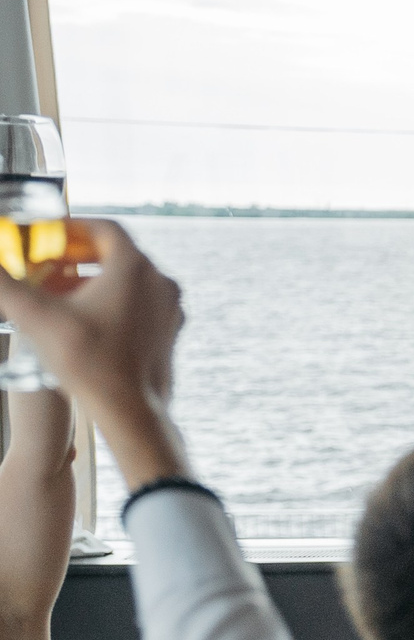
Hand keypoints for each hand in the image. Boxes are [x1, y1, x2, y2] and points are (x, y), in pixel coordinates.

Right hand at [0, 219, 189, 485]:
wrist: (132, 412)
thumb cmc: (88, 362)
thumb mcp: (35, 315)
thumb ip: (3, 283)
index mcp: (136, 268)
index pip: (104, 229)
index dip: (71, 227)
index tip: (47, 235)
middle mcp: (161, 283)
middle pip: (116, 254)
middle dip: (77, 255)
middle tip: (47, 263)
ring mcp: (170, 309)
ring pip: (129, 280)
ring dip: (92, 279)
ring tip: (58, 292)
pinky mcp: (170, 332)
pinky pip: (140, 304)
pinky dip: (111, 300)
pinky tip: (82, 319)